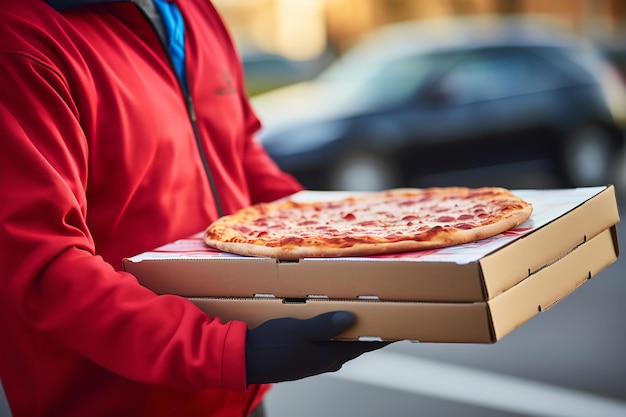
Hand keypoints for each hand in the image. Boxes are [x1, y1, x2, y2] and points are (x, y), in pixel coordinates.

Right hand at [245, 311, 388, 384]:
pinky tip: (329, 319)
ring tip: (359, 312)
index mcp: (331, 354)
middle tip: (381, 312)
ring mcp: (316, 358)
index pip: (367, 343)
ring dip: (351, 329)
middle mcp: (328, 359)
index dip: (384, 334)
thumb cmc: (274, 346)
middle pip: (356, 342)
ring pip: (342, 342)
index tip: (401, 325)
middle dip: (369, 329)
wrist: (247, 360)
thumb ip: (326, 325)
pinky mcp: (305, 355)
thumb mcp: (300, 331)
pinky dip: (334, 331)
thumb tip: (351, 318)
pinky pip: (328, 341)